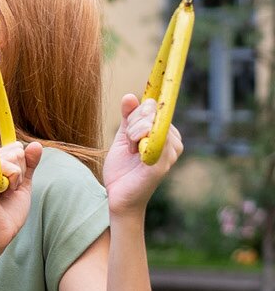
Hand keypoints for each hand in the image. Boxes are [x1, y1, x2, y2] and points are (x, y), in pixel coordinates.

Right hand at [0, 138, 41, 257]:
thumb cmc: (9, 210)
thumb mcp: (23, 183)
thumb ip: (29, 164)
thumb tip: (37, 144)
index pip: (15, 147)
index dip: (20, 166)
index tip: (12, 183)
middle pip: (15, 151)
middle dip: (20, 173)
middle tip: (8, 191)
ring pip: (12, 159)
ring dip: (16, 180)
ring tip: (4, 195)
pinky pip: (6, 169)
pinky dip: (12, 183)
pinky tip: (1, 195)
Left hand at [104, 93, 182, 216]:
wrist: (118, 195)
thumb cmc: (123, 168)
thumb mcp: (123, 137)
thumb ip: (128, 117)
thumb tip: (130, 96)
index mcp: (166, 135)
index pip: (153, 108)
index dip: (137, 113)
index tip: (129, 129)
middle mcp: (173, 143)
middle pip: (152, 113)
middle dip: (132, 122)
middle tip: (129, 142)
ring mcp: (170, 154)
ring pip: (150, 124)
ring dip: (132, 132)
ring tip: (131, 150)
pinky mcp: (162, 164)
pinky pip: (152, 139)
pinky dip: (136, 141)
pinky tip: (134, 153)